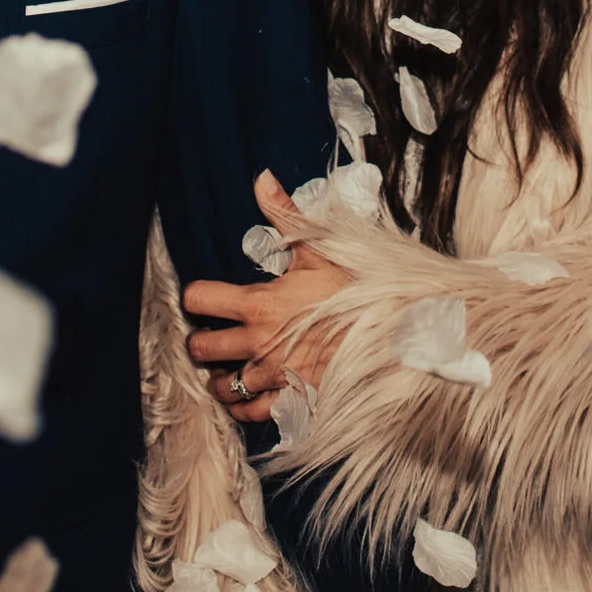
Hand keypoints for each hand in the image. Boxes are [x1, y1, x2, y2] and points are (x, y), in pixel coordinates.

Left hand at [181, 170, 351, 422]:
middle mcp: (258, 344)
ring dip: (219, 377)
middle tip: (210, 335)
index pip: (199, 300)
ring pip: (222, 387)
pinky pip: (251, 414)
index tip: (202, 297)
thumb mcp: (320, 248)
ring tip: (227, 368)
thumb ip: (284, 215)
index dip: (195, 296)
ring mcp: (273, 376)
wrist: (395, 334)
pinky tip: (248, 395)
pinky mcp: (292, 401)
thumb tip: (262, 177)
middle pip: (200, 349)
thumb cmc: (357, 290)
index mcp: (258, 304)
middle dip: (200, 341)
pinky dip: (244, 407)